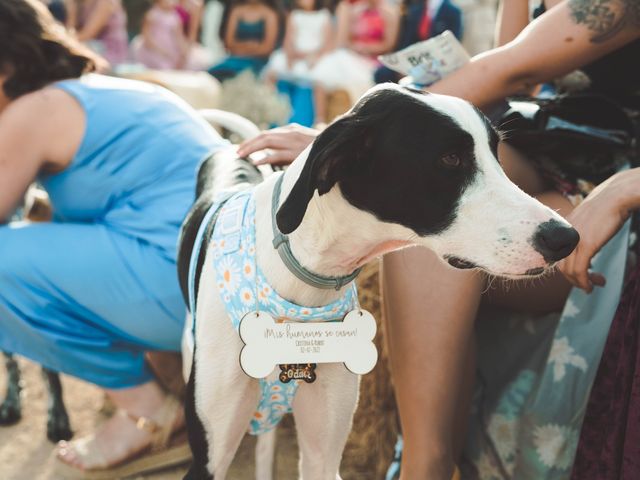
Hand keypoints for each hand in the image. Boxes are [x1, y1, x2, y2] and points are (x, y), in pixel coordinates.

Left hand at [237, 124, 318, 165]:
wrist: (338, 147)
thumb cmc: (321, 149)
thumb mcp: (304, 142)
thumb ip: (290, 144)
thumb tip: (273, 154)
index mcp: (292, 129)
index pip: (268, 134)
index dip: (254, 141)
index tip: (243, 148)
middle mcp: (291, 133)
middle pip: (264, 136)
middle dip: (249, 144)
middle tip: (237, 152)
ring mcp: (294, 143)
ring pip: (267, 142)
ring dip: (251, 148)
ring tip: (241, 155)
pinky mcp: (297, 154)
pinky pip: (276, 155)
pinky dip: (264, 158)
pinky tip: (255, 162)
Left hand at [559, 169, 639, 291]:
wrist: (616, 196)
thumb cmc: (605, 207)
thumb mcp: (585, 222)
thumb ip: (579, 234)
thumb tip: (584, 247)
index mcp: (562, 230)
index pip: (556, 256)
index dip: (566, 270)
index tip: (578, 275)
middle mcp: (564, 236)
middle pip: (560, 266)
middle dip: (573, 279)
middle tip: (587, 284)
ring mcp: (574, 240)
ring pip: (569, 271)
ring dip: (580, 283)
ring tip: (592, 286)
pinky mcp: (586, 244)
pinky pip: (580, 270)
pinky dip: (584, 282)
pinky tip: (591, 285)